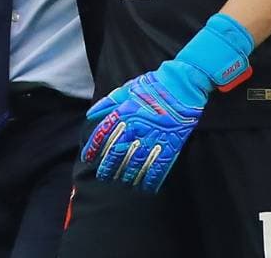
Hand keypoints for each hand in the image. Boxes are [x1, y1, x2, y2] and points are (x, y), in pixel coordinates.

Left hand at [81, 14, 252, 192]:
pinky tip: (146, 187)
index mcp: (125, 111)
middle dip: (107, 167)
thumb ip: (109, 102)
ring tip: (121, 182)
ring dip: (126, 174)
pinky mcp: (170, 143)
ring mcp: (154, 136)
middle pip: (116, 152)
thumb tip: (91, 114)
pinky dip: (151, 179)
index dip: (93, 148)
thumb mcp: (128, 88)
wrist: (183, 83)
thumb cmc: (155, 84)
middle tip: (102, 176)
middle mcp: (136, 126)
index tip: (87, 158)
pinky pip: (158, 166)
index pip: (103, 134)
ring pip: (135, 162)